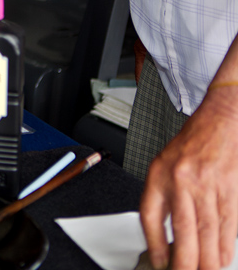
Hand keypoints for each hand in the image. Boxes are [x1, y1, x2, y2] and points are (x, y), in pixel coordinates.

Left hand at [140, 86, 237, 269]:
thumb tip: (164, 237)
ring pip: (208, 230)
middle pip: (183, 229)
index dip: (154, 243)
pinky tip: (222, 258)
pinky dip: (226, 244)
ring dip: (208, 258)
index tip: (159, 262)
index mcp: (159, 175)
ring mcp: (208, 185)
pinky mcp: (230, 189)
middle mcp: (182, 181)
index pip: (151, 215)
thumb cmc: (189, 146)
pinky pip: (228, 223)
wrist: (218, 123)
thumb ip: (162, 198)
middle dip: (185, 259)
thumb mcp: (162, 167)